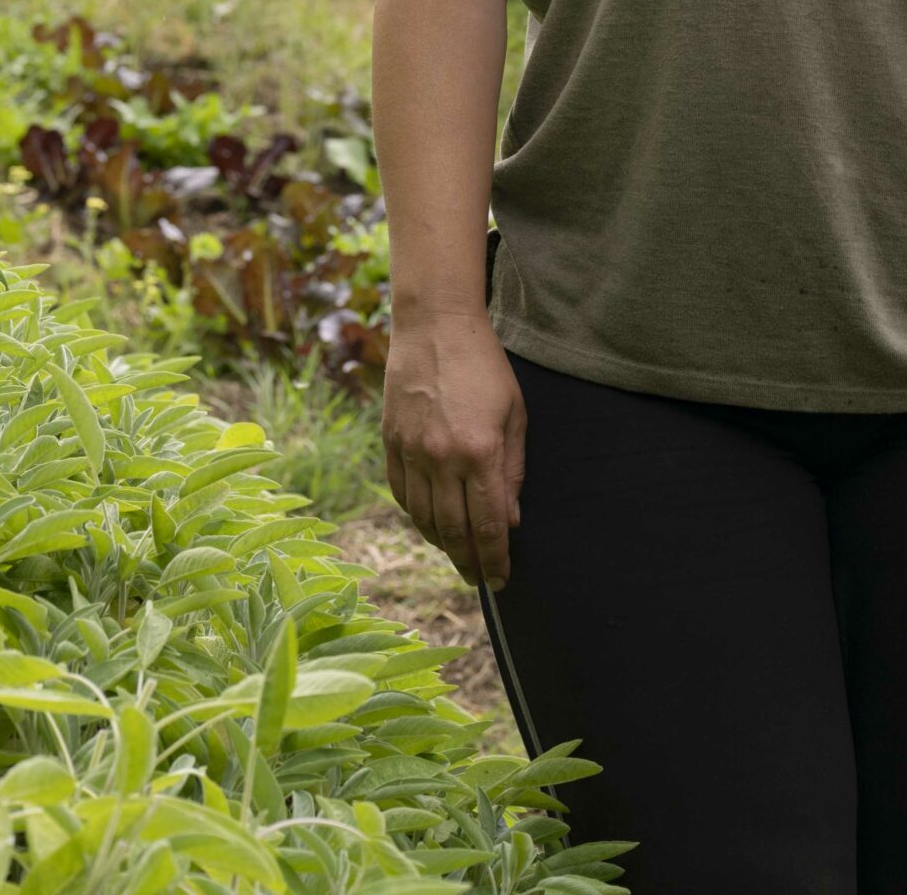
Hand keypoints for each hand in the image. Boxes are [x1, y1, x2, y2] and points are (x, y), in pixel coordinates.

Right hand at [382, 311, 525, 590]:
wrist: (435, 326)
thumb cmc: (485, 366)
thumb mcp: (514, 413)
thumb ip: (513, 470)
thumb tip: (510, 520)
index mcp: (479, 452)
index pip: (488, 525)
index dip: (495, 559)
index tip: (501, 581)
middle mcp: (442, 459)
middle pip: (453, 530)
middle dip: (468, 561)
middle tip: (478, 579)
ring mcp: (411, 452)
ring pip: (423, 518)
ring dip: (440, 544)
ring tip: (456, 556)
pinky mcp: (391, 442)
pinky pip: (401, 494)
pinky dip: (415, 516)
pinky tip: (428, 523)